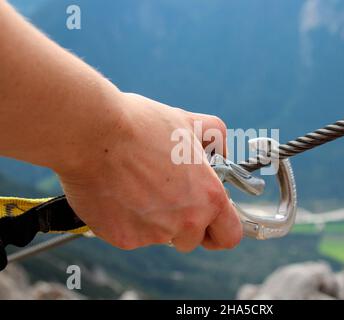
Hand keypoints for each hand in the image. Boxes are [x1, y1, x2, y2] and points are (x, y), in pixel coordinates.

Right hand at [56, 92, 242, 251]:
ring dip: (154, 221)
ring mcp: (154, 234)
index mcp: (208, 197)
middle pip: (192, 240)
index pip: (229, 235)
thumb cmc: (141, 125)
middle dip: (183, 225)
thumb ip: (214, 140)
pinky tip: (117, 193)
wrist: (93, 134)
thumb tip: (220, 153)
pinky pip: (131, 236)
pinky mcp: (124, 239)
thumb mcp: (189, 123)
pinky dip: (126, 221)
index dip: (221, 230)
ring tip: (137, 188)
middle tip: (166, 197)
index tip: (211, 223)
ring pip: (160, 237)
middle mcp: (186, 221)